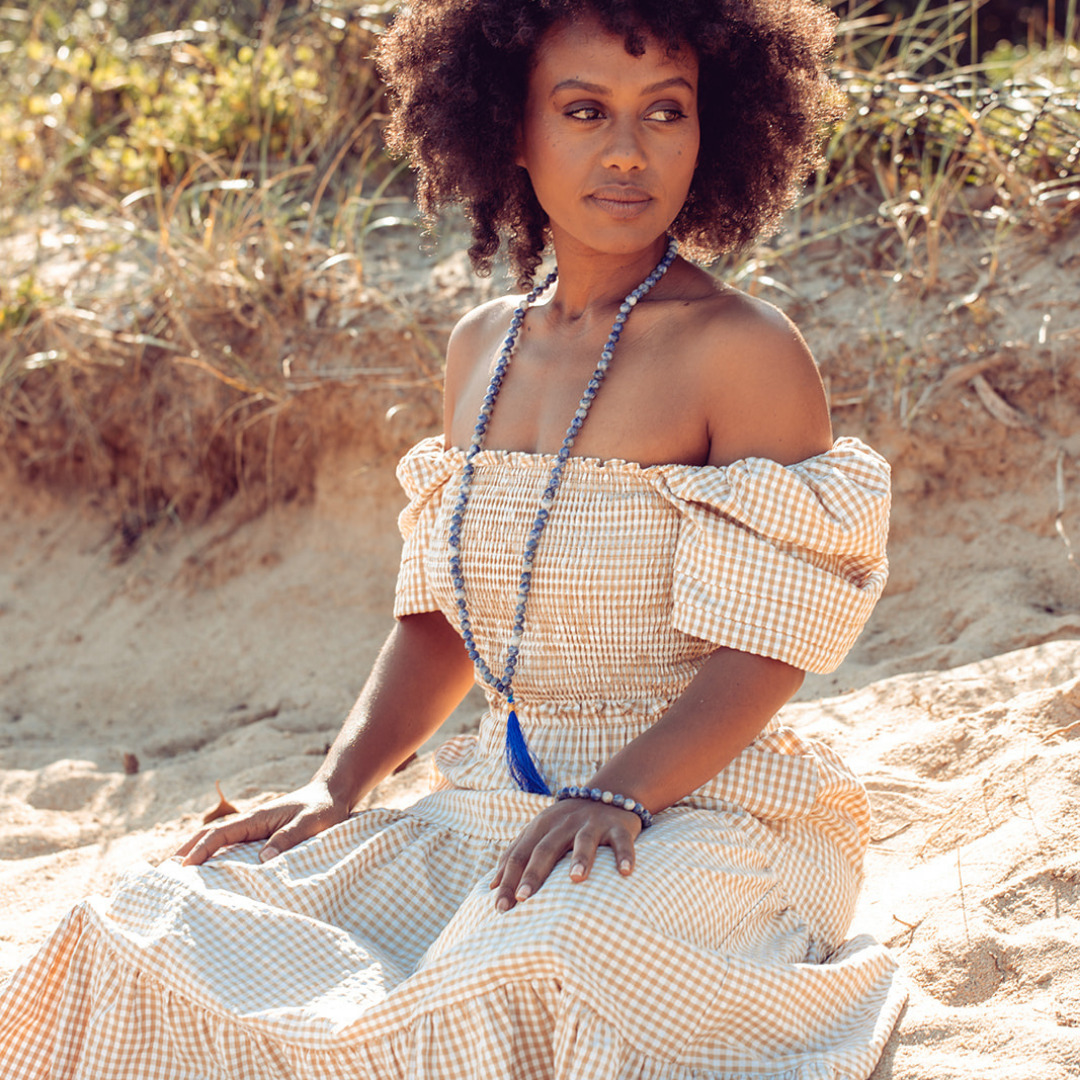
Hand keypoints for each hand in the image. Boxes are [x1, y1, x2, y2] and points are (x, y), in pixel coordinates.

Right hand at [173, 780, 349, 865]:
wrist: (333, 795)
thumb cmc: (323, 809)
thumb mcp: (310, 824)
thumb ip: (288, 838)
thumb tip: (263, 861)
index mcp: (256, 818)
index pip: (220, 834)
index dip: (200, 850)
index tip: (183, 868)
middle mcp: (250, 823)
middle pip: (210, 837)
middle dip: (186, 852)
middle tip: (163, 875)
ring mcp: (253, 830)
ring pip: (218, 842)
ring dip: (197, 855)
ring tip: (176, 878)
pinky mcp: (261, 837)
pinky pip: (231, 848)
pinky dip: (215, 858)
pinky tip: (210, 875)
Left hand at [490, 798, 640, 911]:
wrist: (608, 794)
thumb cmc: (568, 824)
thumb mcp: (541, 833)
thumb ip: (517, 854)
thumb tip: (491, 886)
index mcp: (542, 826)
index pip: (520, 853)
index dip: (509, 878)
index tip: (500, 906)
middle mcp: (564, 823)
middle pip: (546, 848)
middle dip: (533, 873)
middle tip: (523, 897)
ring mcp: (592, 824)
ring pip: (584, 841)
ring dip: (580, 859)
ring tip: (576, 879)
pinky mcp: (618, 827)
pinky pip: (622, 842)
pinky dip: (624, 856)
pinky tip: (625, 872)